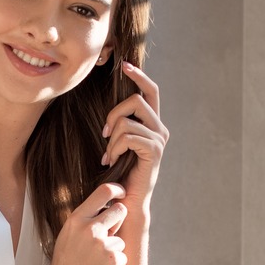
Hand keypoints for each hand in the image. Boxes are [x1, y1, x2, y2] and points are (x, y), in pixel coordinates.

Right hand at [38, 183, 128, 264]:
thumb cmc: (66, 263)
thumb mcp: (68, 234)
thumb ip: (85, 219)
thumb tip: (106, 205)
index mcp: (76, 218)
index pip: (103, 191)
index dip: (117, 188)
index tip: (122, 191)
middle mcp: (89, 228)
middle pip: (120, 210)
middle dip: (118, 220)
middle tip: (108, 234)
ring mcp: (102, 244)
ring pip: (121, 237)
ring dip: (114, 248)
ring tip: (96, 259)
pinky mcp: (113, 259)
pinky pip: (123, 255)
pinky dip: (115, 263)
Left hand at [101, 61, 168, 209]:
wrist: (127, 199)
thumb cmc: (120, 171)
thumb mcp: (118, 142)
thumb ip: (120, 122)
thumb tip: (111, 106)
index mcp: (153, 123)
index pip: (151, 91)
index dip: (139, 76)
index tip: (125, 65)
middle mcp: (160, 129)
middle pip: (137, 100)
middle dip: (114, 112)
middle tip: (104, 131)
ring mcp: (159, 139)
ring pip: (127, 120)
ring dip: (111, 138)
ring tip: (109, 154)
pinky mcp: (154, 150)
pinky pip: (128, 136)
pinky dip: (114, 148)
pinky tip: (111, 160)